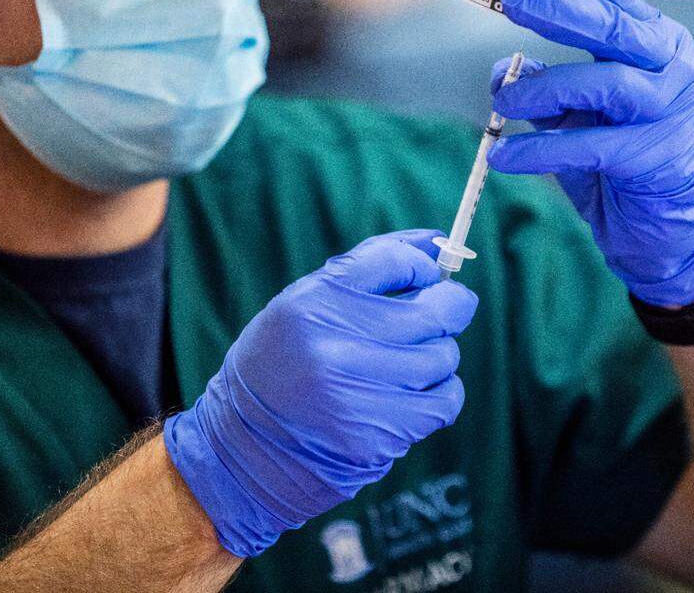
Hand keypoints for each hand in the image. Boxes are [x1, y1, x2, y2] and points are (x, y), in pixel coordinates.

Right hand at [164, 231, 476, 556]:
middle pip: (433, 313)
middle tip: (449, 312)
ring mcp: (353, 394)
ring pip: (443, 358)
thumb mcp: (302, 306)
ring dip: (439, 359)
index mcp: (311, 302)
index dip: (424, 266)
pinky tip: (417, 397)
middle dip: (452, 308)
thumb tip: (437, 242)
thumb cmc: (282, 366)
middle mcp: (330, 344)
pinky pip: (444, 402)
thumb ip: (368, 270)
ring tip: (412, 365)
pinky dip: (443, 396)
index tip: (430, 276)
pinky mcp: (374, 435)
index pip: (394, 261)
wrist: (241, 451)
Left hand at [488, 0, 693, 306]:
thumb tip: (502, 71)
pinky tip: (505, 156)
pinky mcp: (659, 157)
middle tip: (511, 0)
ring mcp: (672, 111)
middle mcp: (672, 67)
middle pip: (611, 28)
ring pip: (605, 84)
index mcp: (656, 42)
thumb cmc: (619, 160)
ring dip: (543, 90)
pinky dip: (541, 149)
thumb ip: (547, 85)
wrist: (664, 228)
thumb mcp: (577, 113)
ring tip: (503, 103)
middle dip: (556, 9)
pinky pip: (593, 146)